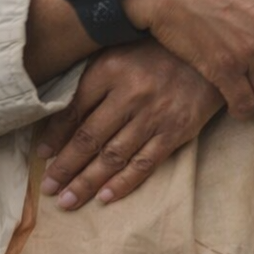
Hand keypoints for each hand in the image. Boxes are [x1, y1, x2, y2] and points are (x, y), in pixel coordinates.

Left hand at [36, 41, 221, 209]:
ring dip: (87, 181)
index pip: (74, 110)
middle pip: (90, 138)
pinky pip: (145, 163)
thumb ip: (93, 78)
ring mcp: (155, 114)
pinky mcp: (177, 130)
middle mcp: (132, 93)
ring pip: (113, 156)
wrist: (211, 54)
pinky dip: (123, 183)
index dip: (55, 136)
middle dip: (65, 167)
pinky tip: (104, 197)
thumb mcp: (121, 53)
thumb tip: (59, 114)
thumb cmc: (159, 52)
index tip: (42, 155)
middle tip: (48, 187)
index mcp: (111, 69)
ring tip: (68, 200)